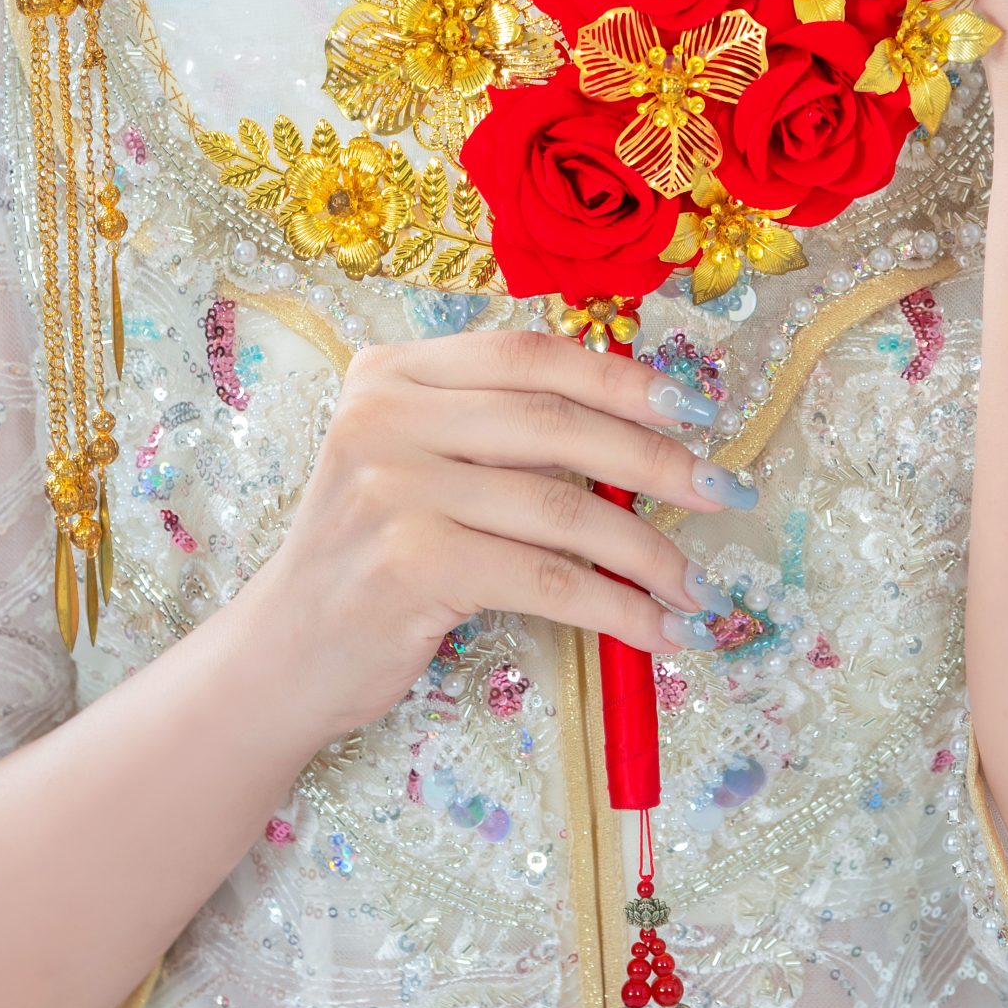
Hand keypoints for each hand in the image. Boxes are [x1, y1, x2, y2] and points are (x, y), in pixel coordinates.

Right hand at [240, 328, 754, 751]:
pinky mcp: (410, 565)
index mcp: (392, 371)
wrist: (284, 653)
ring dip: (648, 551)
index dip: (620, 375)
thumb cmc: (371, 552)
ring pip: (561, 507)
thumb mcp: (418, 461)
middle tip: (724, 492)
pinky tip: (656, 630)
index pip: (528, 354)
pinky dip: (616, 607)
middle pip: (554, 423)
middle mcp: (385, 414)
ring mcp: (393, 487)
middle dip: (656, 458)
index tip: (696, 404)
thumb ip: (494, 429)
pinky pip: (545, 579)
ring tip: (696, 587)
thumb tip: (642, 428)